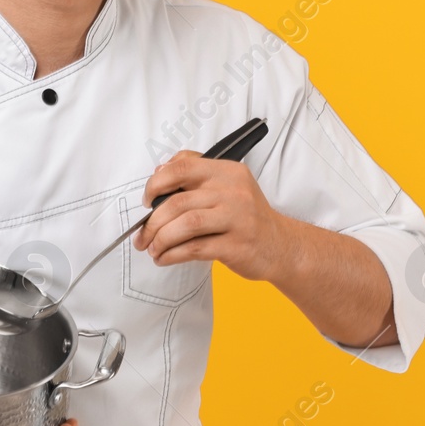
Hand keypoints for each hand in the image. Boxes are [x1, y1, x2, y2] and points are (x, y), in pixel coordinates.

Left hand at [134, 151, 298, 282]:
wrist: (282, 246)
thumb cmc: (247, 216)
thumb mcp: (229, 185)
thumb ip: (196, 172)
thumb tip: (158, 172)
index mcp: (227, 171)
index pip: (182, 167)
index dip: (156, 184)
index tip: (146, 201)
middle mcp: (233, 192)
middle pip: (178, 202)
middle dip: (152, 222)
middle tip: (142, 235)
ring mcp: (237, 219)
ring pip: (184, 225)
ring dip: (160, 239)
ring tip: (153, 249)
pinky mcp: (237, 246)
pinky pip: (194, 248)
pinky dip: (172, 254)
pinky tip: (164, 258)